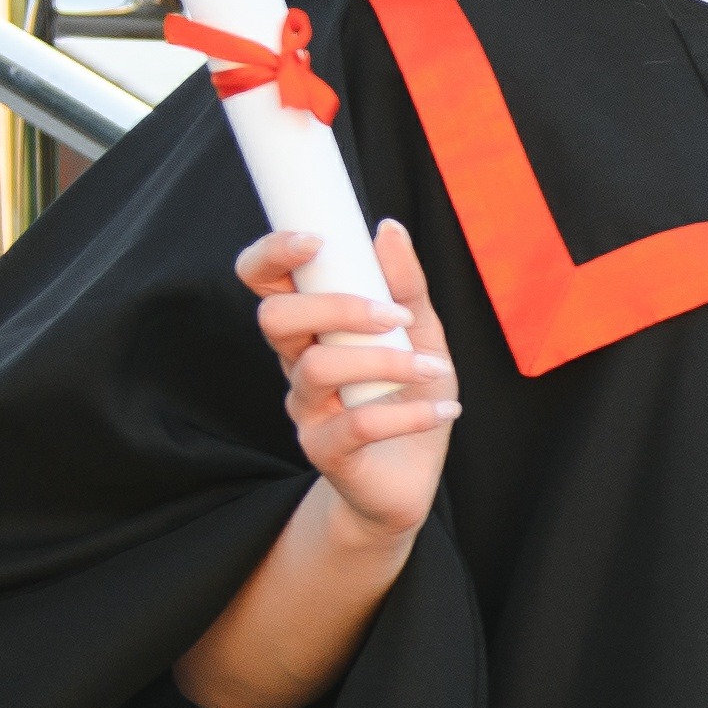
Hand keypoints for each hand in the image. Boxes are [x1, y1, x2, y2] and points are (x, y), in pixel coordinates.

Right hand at [236, 219, 458, 543]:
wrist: (409, 478)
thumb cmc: (408, 396)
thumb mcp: (420, 335)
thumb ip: (405, 287)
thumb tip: (388, 229)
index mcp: (311, 328)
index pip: (263, 281)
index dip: (273, 254)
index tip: (316, 240)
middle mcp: (297, 364)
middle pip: (276, 319)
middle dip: (336, 307)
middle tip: (395, 317)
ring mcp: (306, 409)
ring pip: (318, 370)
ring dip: (385, 362)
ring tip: (435, 369)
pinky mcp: (325, 451)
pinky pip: (355, 425)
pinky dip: (407, 414)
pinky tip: (444, 410)